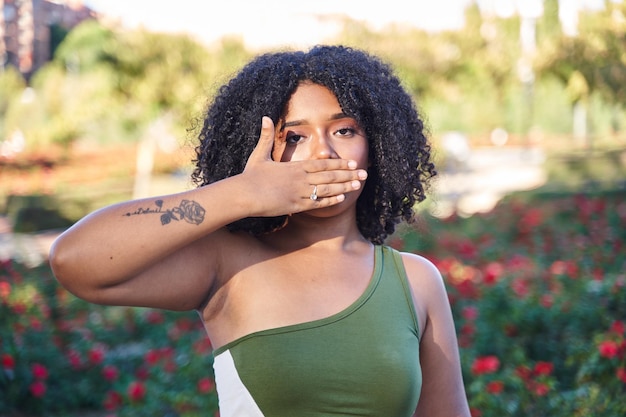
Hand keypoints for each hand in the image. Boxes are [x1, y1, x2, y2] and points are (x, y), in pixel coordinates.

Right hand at [241, 116, 367, 216]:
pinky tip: (342, 198)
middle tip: (365, 174)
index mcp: (295, 167)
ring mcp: (299, 192)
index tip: (353, 163)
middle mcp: (300, 179)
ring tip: (358, 185)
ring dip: (344, 187)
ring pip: (327, 189)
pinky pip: (317, 203)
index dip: (339, 163)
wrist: (243, 195)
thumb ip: (266, 137)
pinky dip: (329, 200)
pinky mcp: (295, 206)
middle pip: (330, 176)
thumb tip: (263, 116)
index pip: (322, 164)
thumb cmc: (250, 176)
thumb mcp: (259, 154)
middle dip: (349, 175)